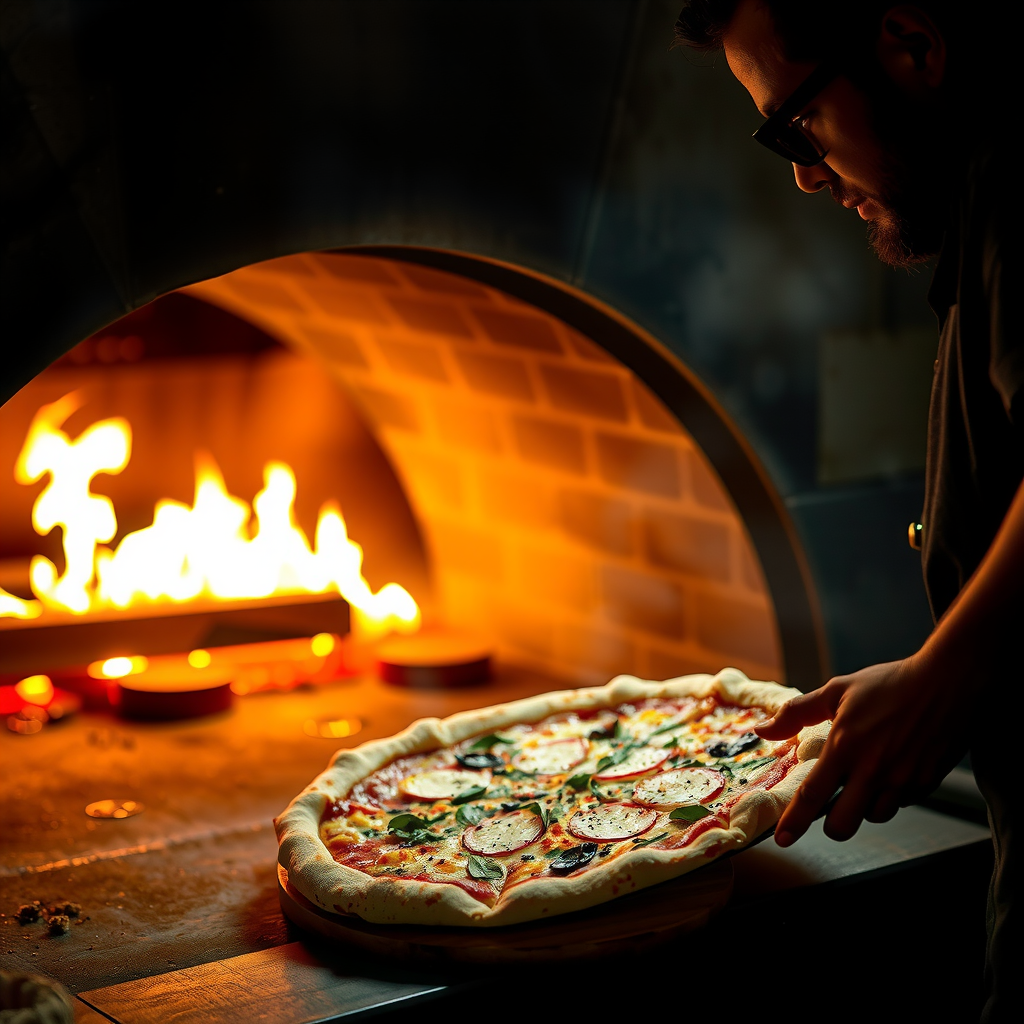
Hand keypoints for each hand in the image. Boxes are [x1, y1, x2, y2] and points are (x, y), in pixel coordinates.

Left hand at [755, 656, 969, 846]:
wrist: (949, 681)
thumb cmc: (889, 683)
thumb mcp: (838, 690)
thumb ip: (797, 712)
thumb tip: (763, 729)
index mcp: (845, 746)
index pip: (812, 796)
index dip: (794, 822)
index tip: (782, 839)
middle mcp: (872, 770)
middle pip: (842, 825)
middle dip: (830, 825)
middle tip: (828, 811)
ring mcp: (902, 780)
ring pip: (873, 817)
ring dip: (862, 808)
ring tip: (863, 781)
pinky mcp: (926, 783)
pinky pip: (900, 804)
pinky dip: (889, 796)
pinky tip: (889, 772)